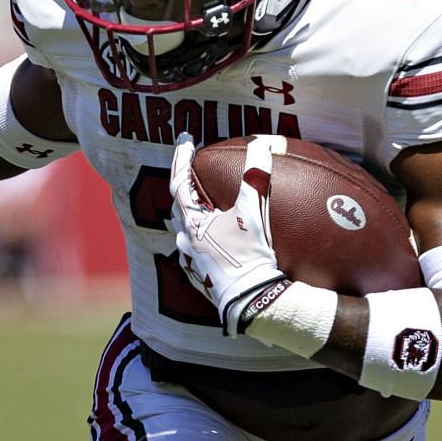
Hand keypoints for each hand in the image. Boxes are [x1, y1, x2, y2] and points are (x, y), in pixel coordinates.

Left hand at [168, 134, 286, 334]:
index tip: (186, 140)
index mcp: (194, 222)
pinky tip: (213, 238)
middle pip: (179, 205)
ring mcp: (190, 259)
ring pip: (184, 228)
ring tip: (204, 204)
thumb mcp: (254, 214)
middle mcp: (186, 240)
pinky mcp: (200, 275)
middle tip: (194, 171)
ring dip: (191, 213)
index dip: (182, 158)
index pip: (180, 181)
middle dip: (185, 186)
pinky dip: (200, 237)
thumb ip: (256, 177)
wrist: (252, 300)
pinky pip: (193, 250)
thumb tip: (262, 144)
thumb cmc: (251, 256)